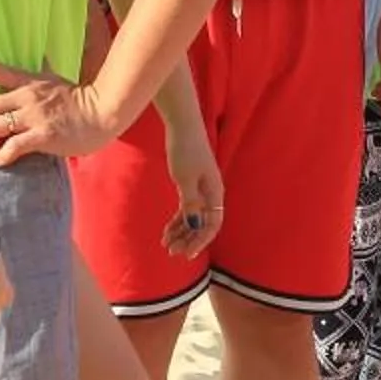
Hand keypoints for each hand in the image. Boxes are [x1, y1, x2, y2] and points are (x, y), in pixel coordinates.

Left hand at [0, 64, 121, 164]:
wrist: (103, 113)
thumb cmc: (80, 100)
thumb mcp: (56, 79)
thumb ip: (42, 71)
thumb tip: (39, 56)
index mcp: (28, 81)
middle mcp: (27, 96)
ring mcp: (35, 115)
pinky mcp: (44, 134)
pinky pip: (16, 144)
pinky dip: (3, 154)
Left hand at [160, 123, 223, 257]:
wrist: (182, 125)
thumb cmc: (185, 149)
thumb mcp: (185, 179)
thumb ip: (191, 203)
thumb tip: (196, 225)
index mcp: (214, 193)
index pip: (212, 225)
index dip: (200, 242)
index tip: (186, 254)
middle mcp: (211, 194)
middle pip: (203, 225)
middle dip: (188, 240)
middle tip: (171, 251)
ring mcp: (201, 190)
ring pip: (194, 218)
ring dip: (182, 232)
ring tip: (166, 243)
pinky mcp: (191, 184)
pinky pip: (187, 209)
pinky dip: (178, 220)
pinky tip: (167, 230)